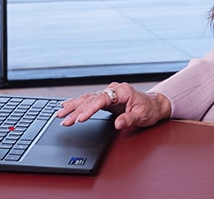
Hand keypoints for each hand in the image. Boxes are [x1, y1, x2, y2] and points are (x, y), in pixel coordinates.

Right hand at [56, 82, 170, 130]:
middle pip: (91, 99)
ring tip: (59, 113)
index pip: (101, 99)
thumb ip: (129, 120)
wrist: (154, 105)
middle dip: (76, 110)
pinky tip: (66, 105)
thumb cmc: (149, 109)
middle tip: (64, 120)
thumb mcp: (142, 116)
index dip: (90, 109)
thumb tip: (118, 124)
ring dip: (73, 106)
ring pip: (87, 98)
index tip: (80, 119)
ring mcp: (109, 92)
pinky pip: (89, 99)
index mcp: (122, 91)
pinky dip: (77, 103)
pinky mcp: (106, 98)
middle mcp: (113, 89)